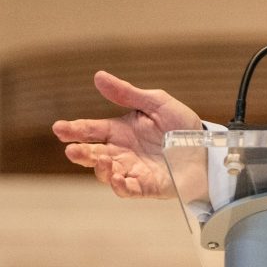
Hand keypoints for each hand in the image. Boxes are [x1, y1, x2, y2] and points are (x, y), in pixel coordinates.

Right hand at [51, 70, 203, 199]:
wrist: (206, 147)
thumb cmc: (180, 126)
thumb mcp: (156, 103)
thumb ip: (127, 94)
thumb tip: (98, 76)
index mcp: (121, 131)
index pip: (92, 130)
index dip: (75, 129)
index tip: (59, 128)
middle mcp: (121, 152)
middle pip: (93, 154)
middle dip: (81, 153)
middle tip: (72, 150)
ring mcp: (131, 170)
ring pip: (106, 174)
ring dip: (101, 169)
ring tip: (101, 160)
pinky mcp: (146, 186)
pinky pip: (128, 190)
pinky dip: (121, 186)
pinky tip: (119, 178)